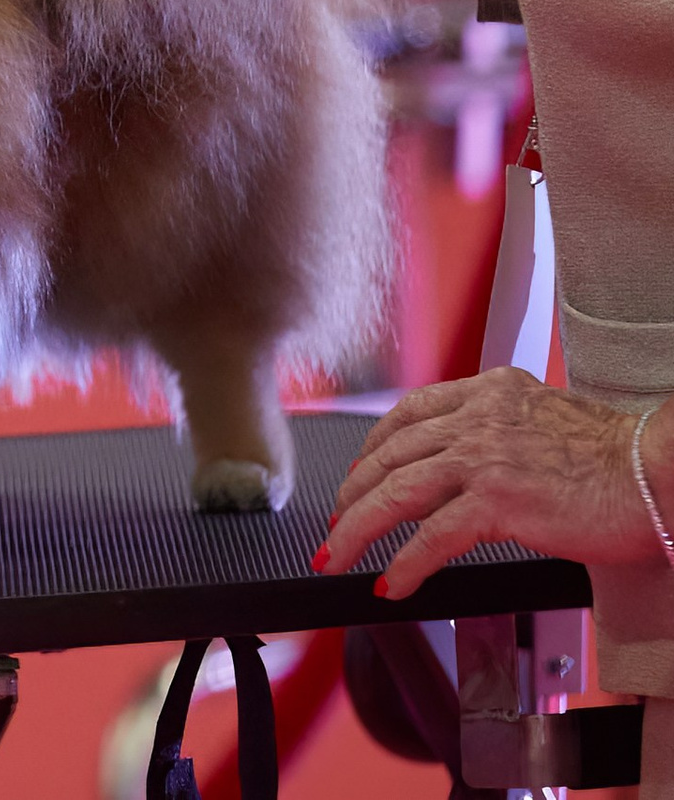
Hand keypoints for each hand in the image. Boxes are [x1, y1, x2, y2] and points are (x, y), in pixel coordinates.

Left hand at [316, 368, 665, 596]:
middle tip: (333, 524)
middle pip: (391, 454)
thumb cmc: (619, 459)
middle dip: (352, 494)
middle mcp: (477, 416)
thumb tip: (474, 464)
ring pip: (397, 493)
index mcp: (488, 391)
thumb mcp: (545, 422)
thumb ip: (503, 432)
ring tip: (337, 556)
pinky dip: (406, 563)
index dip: (373, 447)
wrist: (659, 472)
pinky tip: (393, 583)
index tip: (357, 472)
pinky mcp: (498, 500)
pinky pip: (434, 536)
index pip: (409, 414)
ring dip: (358, 529)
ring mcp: (484, 456)